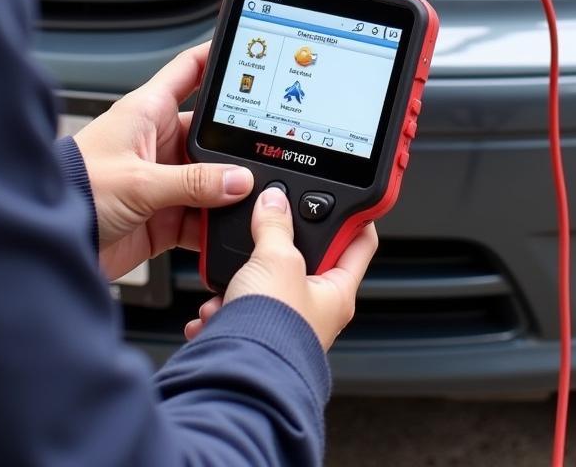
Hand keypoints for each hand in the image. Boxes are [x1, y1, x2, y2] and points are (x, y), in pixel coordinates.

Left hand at [72, 43, 253, 280]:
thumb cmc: (73, 191)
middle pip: (213, 130)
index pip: (191, 70)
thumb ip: (194, 181)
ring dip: (230, 188)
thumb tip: (239, 180)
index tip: (250, 51)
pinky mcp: (164, 215)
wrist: (48, 244)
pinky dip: (218, 221)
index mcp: (147, 112)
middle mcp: (158, 141)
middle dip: (238, 141)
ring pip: (213, 176)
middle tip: (268, 144)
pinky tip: (233, 223)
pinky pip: (204, 214)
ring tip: (254, 193)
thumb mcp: (139, 181)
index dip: (218, 57)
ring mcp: (164, 178)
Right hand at [184, 186, 377, 350]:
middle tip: (266, 229)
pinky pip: (238, 309)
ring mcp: (284, 324)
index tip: (343, 197)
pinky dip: (224, 306)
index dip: (354, 216)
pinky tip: (216, 309)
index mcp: (337, 291)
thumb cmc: (273, 330)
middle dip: (277, 247)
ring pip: (264, 284)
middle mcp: (316, 310)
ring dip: (243, 279)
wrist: (237, 377)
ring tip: (234, 281)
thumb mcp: (277, 259)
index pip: (359, 242)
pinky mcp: (254, 336)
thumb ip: (276, 225)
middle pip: (304, 260)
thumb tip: (275, 201)